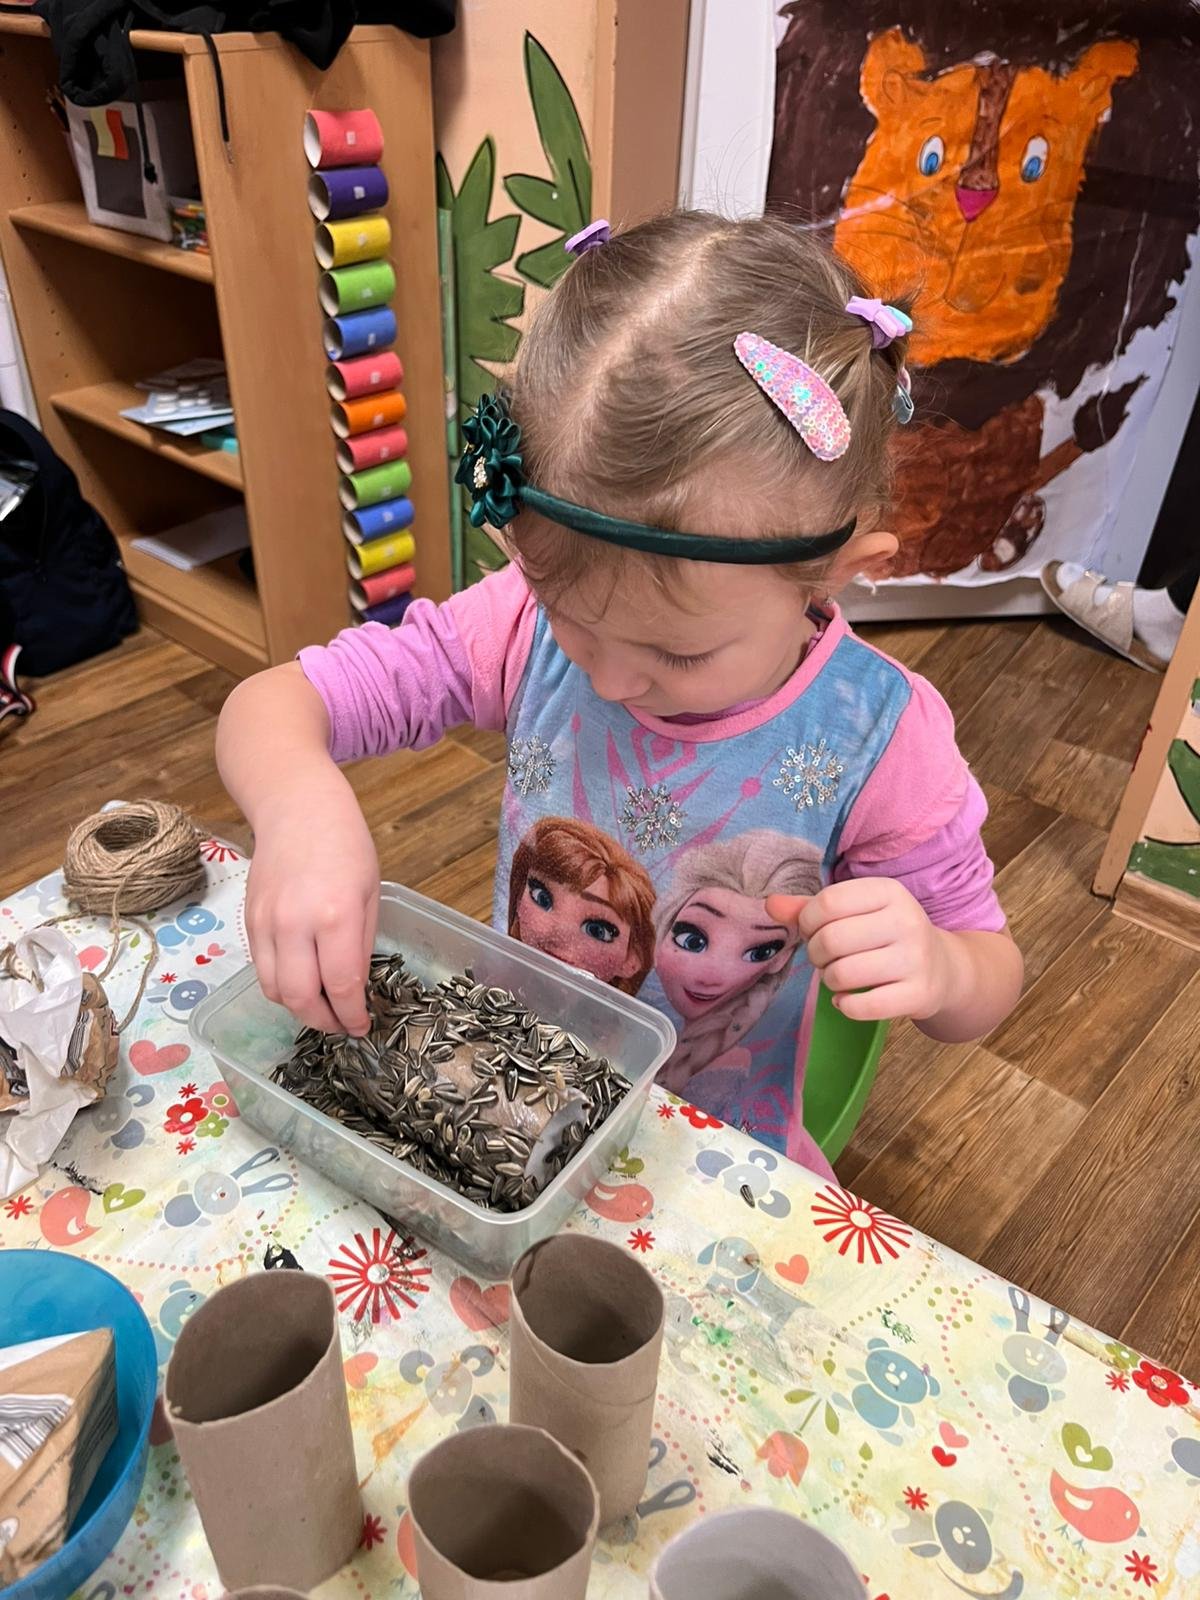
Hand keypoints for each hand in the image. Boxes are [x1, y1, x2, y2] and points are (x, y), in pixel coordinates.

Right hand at [244, 777, 378, 1035]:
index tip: (361, 1027)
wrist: (297, 807)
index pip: (340, 985)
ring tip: (321, 1006)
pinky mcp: (247, 921)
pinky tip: (301, 980)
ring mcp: (265, 923)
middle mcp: (295, 924)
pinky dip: (280, 985)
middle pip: (300, 998)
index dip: (351, 1016)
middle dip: (322, 1022)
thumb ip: (360, 944)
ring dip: (298, 1008)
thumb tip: (353, 989)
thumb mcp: (369, 893)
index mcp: (335, 915)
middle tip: (340, 1025)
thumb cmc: (345, 844)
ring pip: (274, 990)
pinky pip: (260, 969)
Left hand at [765, 878, 953, 1023]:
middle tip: (824, 959)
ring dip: (829, 980)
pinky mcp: (918, 994)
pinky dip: (845, 1006)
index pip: (828, 903)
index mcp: (889, 891)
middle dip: (816, 954)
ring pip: (843, 974)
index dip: (808, 922)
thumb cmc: (887, 935)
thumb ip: (812, 908)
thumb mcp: (857, 912)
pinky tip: (848, 1000)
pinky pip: (862, 1006)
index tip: (813, 931)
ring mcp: (915, 958)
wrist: (943, 969)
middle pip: (831, 940)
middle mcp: (906, 920)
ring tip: (838, 977)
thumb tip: (770, 904)